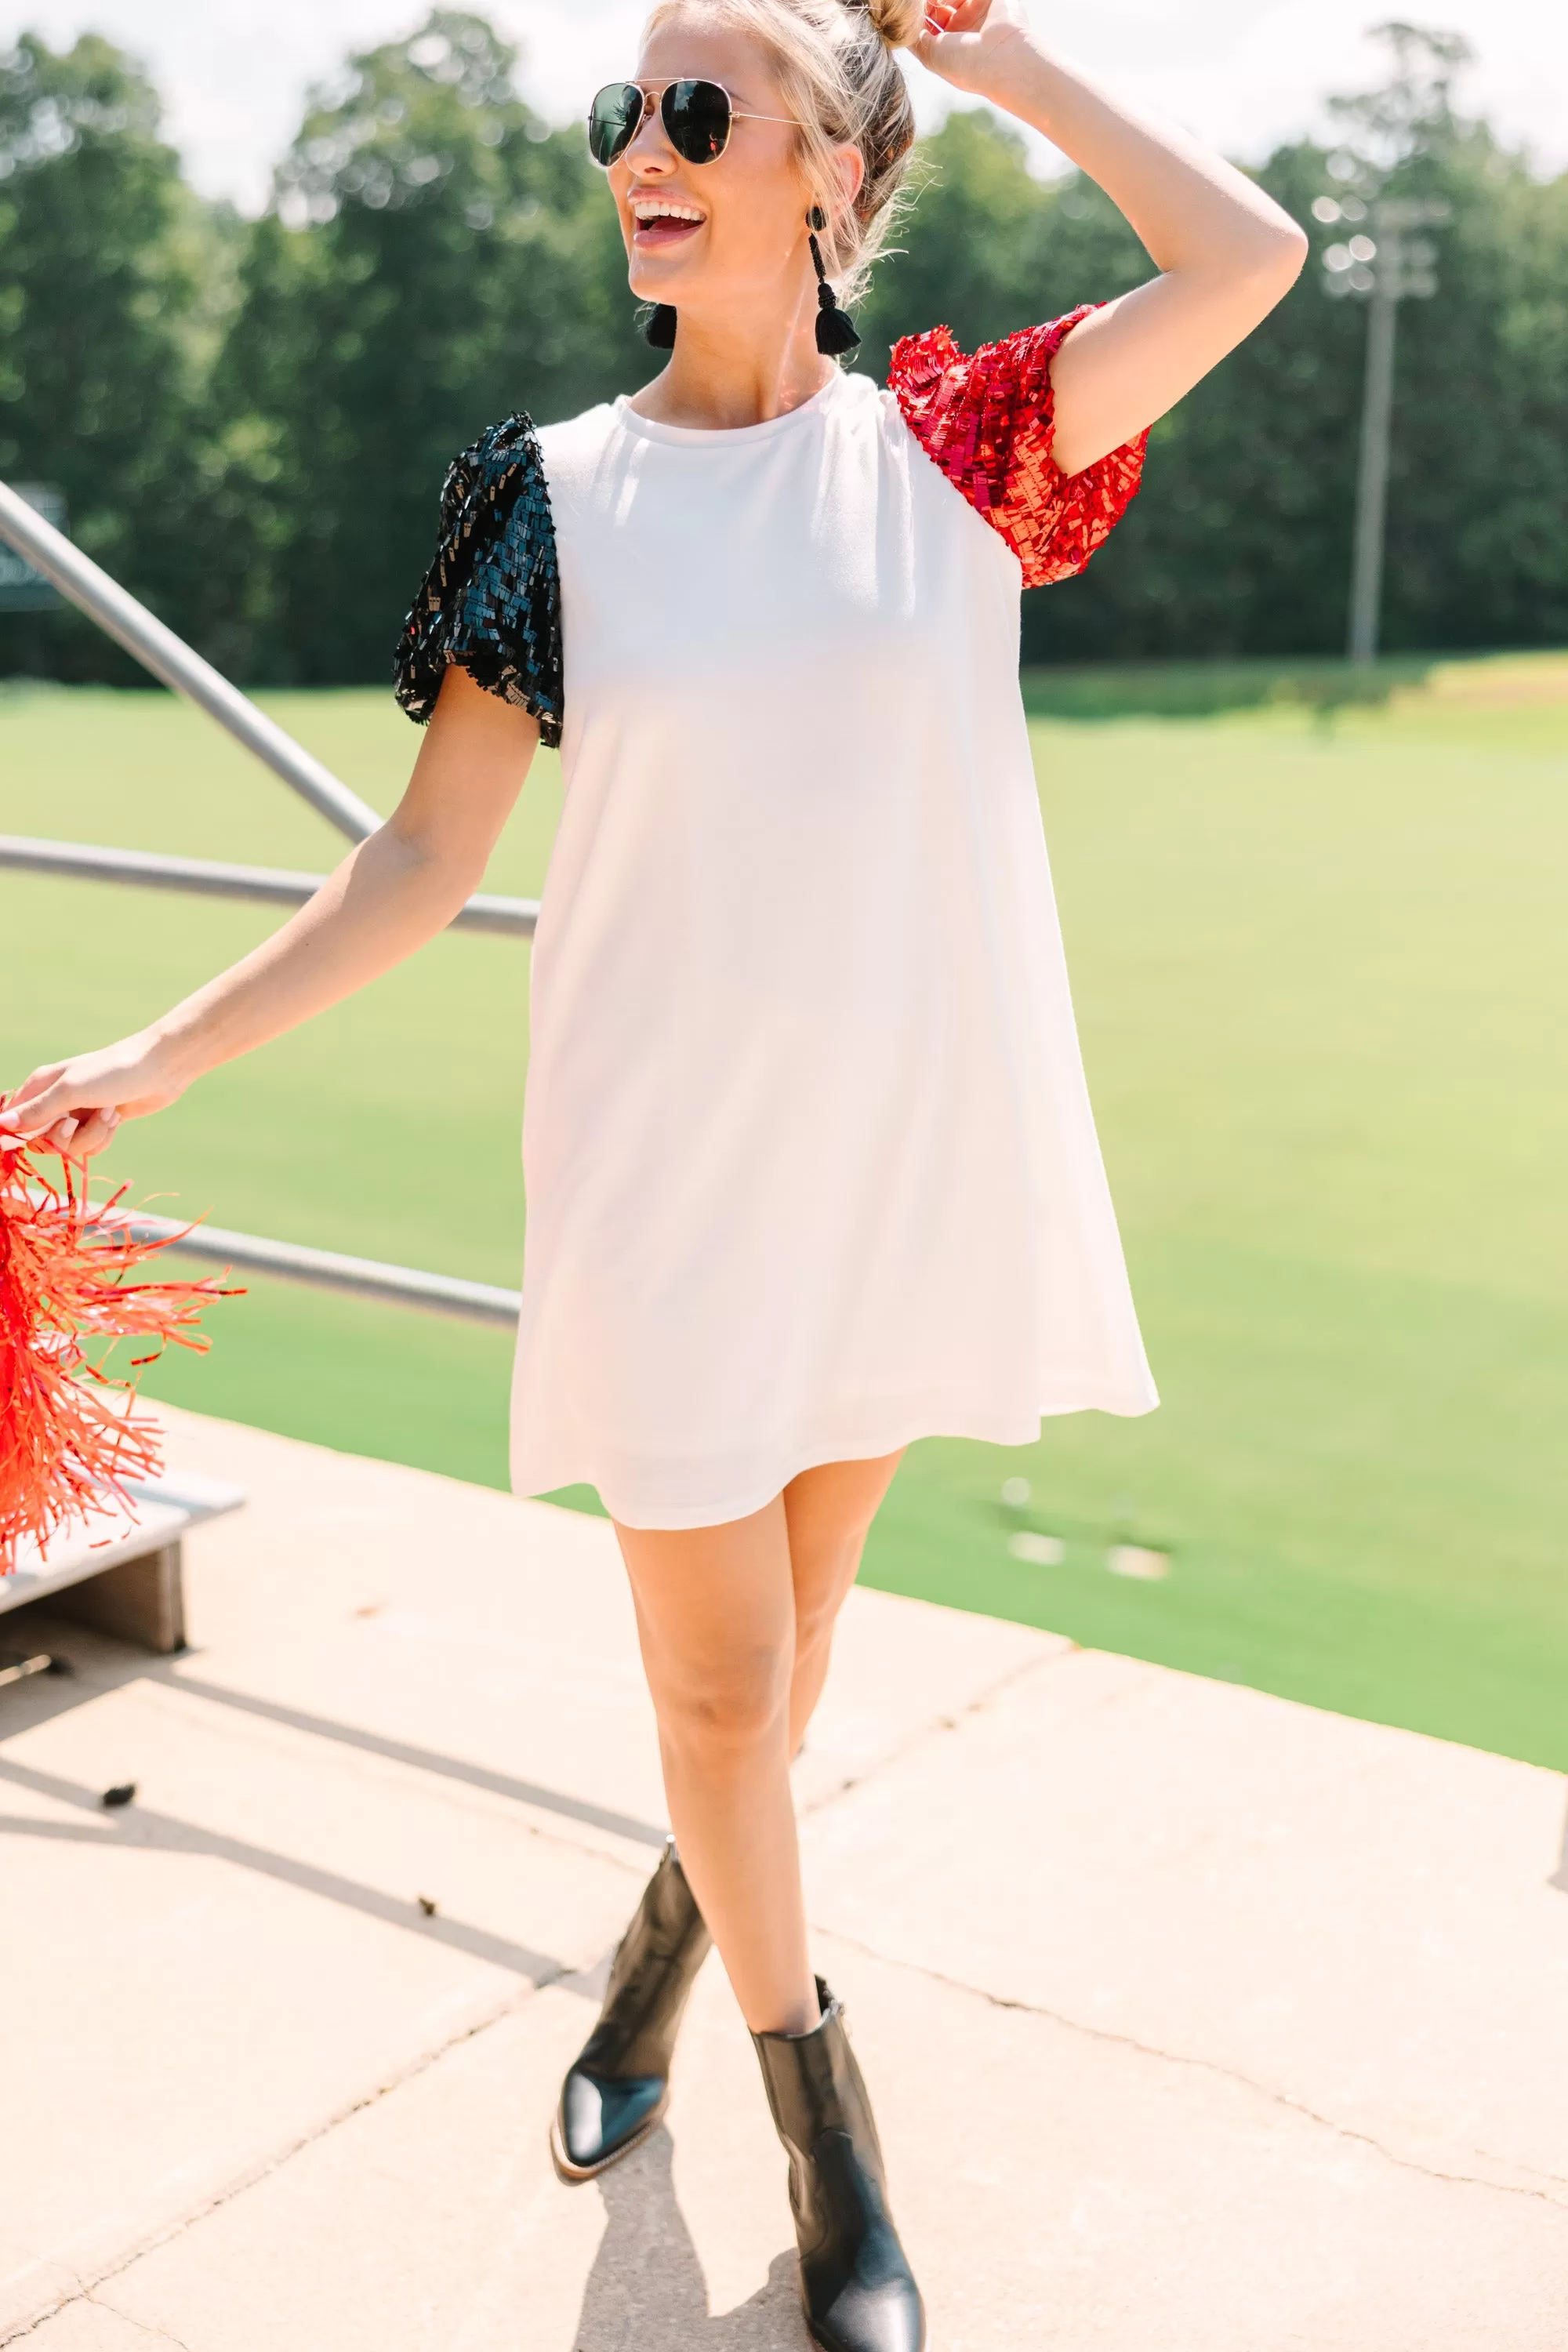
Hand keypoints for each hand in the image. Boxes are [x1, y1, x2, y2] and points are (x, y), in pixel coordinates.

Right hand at [0, 1034, 190, 1161]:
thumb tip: (1, 1125)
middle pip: (41, 1141)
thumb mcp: (70, 1090)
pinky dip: (104, 1137)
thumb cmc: (113, 1072)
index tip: (36, 1137)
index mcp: (40, 1086)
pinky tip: (116, 1118)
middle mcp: (55, 1101)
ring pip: (69, 1146)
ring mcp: (78, 1114)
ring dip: (91, 1135)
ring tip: (107, 1112)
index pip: (14, 1119)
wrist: (161, 1068)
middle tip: (74, 1122)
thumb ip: (36, 1111)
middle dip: (61, 1138)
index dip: (20, 1134)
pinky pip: (91, 1147)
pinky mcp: (100, 1124)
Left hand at [913, 0, 1033, 98]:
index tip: (907, 12)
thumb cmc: (965, 63)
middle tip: (917, 4)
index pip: (929, 23)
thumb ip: (914, 40)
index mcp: (952, 46)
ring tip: (938, 4)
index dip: (917, 16)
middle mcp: (965, 28)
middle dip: (927, 4)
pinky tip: (950, 2)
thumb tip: (901, 28)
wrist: (1001, 57)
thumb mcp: (931, 55)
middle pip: (938, 6)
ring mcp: (977, 11)